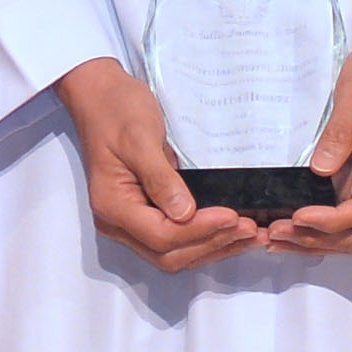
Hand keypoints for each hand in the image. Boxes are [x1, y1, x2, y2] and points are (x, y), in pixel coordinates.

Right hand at [56, 57, 258, 274]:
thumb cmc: (116, 111)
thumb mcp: (140, 138)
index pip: (162, 235)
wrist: (100, 96)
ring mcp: (131, 223)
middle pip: (170, 255)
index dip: (200, 230)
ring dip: (214, 247)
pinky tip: (231, 232)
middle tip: (249, 229)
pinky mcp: (146, 216)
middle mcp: (118, 222)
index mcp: (112, 206)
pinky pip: (177, 239)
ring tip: (250, 237)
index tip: (232, 216)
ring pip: (176, 254)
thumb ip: (161, 178)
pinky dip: (206, 238)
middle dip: (212, 244)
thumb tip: (185, 213)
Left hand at [268, 23, 351, 257]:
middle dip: (317, 240)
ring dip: (316, 242)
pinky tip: (291, 226)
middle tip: (274, 232)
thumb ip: (340, 130)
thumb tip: (320, 170)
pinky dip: (320, 231)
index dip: (330, 222)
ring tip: (276, 236)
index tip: (296, 216)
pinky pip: (348, 219)